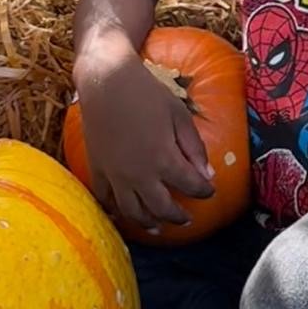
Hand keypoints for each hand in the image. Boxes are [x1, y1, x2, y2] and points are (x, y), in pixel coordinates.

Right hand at [75, 51, 214, 229]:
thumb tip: (208, 174)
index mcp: (164, 159)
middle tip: (186, 219)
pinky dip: (116, 211)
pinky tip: (124, 214)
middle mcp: (139, 175)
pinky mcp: (98, 170)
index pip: (191, 186)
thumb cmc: (147, 94)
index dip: (203, 191)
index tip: (209, 191)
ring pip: (133, 212)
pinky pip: (107, 199)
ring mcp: (116, 175)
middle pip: (161, 208)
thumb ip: (194, 148)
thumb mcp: (180, 115)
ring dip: (148, 222)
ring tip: (158, 227)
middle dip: (177, 216)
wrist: (106, 81)